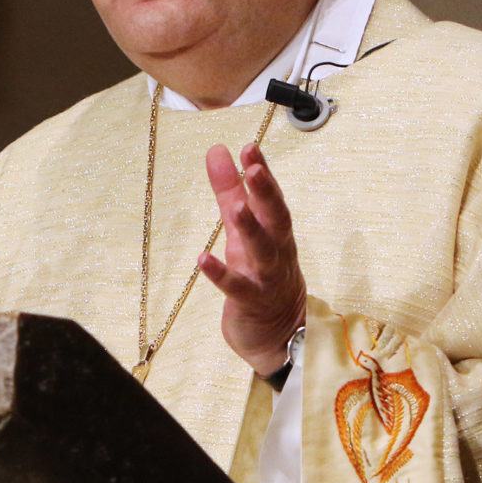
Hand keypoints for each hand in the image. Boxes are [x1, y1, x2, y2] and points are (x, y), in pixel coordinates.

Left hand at [198, 143, 306, 375]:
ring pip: (264, 251)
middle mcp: (277, 252)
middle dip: (267, 194)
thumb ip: (231, 191)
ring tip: (236, 208)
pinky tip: (203, 260)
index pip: (271, 198)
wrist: (279, 335)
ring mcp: (267, 278)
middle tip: (254, 169)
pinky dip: (221, 274)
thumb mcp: (242, 229)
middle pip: (277, 220)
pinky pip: (238, 288)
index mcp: (276, 232)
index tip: (250, 148)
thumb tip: (218, 150)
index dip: (262, 173)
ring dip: (252, 229)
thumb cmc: (260, 274)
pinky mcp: (251, 303)